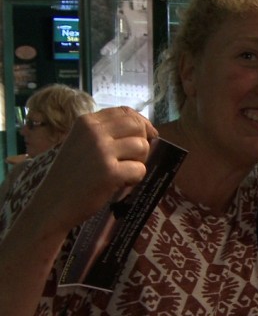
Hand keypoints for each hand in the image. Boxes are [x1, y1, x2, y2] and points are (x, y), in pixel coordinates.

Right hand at [34, 106, 158, 233]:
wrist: (52, 204)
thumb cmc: (69, 175)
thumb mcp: (81, 143)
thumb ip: (105, 132)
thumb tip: (143, 127)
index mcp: (86, 121)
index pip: (124, 112)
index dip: (141, 123)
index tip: (147, 135)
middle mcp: (94, 132)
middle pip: (137, 126)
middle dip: (143, 142)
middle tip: (134, 158)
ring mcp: (102, 151)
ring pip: (142, 147)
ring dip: (139, 161)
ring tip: (125, 172)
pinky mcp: (110, 172)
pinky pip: (140, 169)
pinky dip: (135, 178)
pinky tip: (121, 183)